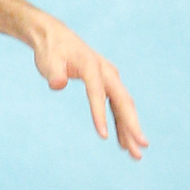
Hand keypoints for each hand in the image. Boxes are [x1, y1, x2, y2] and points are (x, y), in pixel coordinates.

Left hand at [31, 14, 147, 159]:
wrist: (54, 35)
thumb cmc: (50, 49)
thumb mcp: (47, 59)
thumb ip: (53, 72)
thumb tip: (58, 85)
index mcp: (91, 65)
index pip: (97, 92)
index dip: (100, 114)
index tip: (103, 136)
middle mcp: (106, 71)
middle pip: (122, 100)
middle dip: (132, 125)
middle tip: (142, 147)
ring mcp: (109, 77)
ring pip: (124, 105)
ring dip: (130, 128)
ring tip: (135, 154)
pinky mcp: (107, 84)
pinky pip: (117, 106)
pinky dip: (121, 123)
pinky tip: (124, 142)